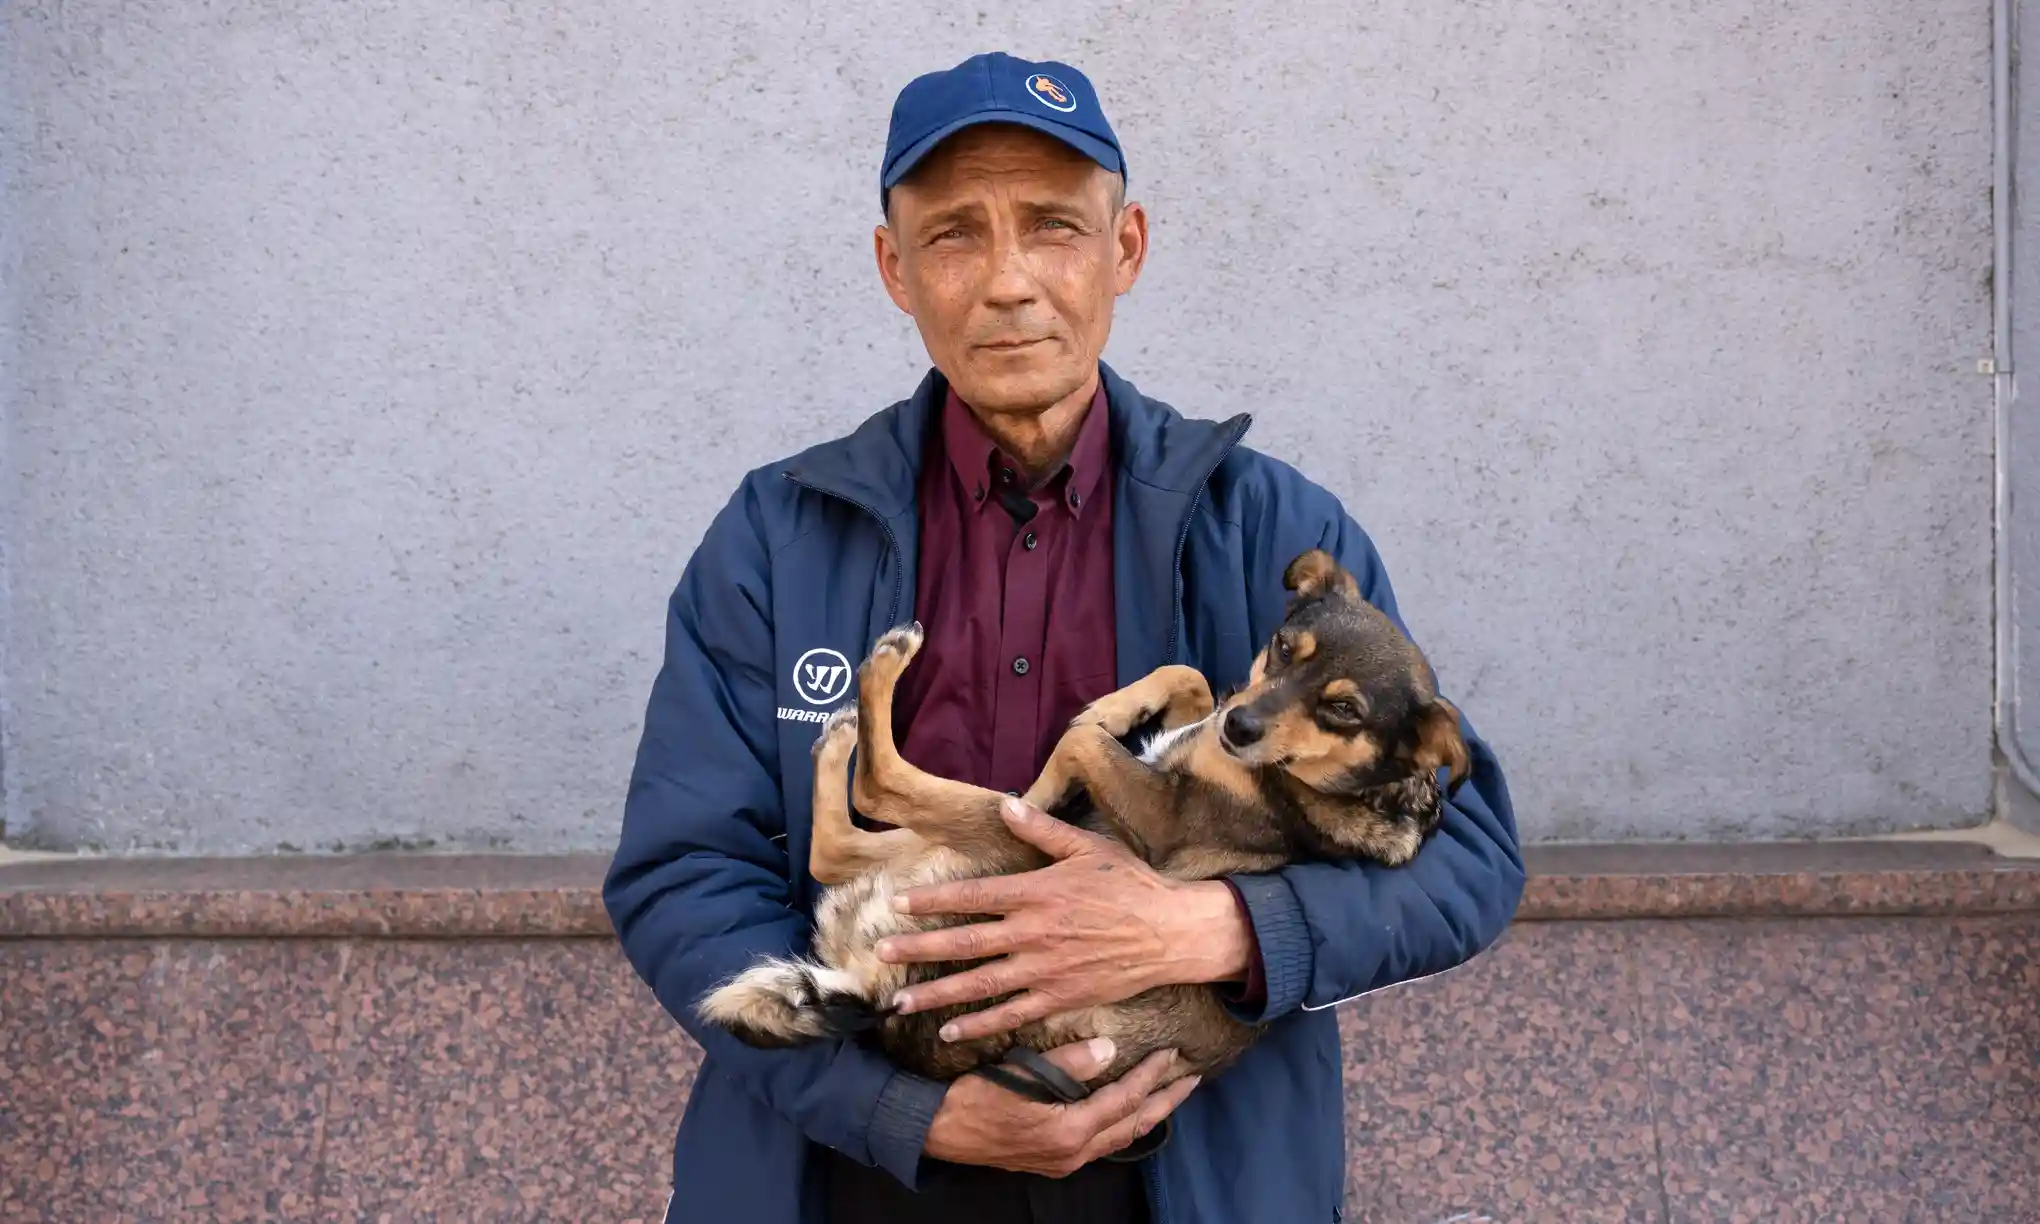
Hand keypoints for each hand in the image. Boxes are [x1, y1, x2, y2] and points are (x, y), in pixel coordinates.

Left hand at [879, 797, 1253, 1043]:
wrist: (1170, 932)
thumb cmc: (1130, 884)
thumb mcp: (1087, 848)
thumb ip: (1043, 831)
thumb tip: (1005, 806)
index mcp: (1036, 892)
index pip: (973, 896)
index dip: (933, 900)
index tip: (898, 904)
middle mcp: (1033, 933)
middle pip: (965, 943)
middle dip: (919, 949)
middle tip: (881, 954)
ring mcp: (1045, 970)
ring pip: (980, 984)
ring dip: (938, 993)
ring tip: (900, 1002)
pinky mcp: (1060, 998)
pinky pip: (1012, 1014)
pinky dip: (979, 1026)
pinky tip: (950, 1032)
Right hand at [924, 1037, 1199, 1175]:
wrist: (939, 1131)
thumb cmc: (975, 1096)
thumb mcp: (1021, 1072)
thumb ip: (1068, 1062)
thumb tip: (1110, 1049)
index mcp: (1068, 1130)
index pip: (1125, 1099)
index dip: (1152, 1075)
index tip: (1173, 1053)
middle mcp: (1073, 1153)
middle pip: (1133, 1126)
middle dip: (1165, 1102)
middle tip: (1192, 1079)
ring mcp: (1063, 1162)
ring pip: (1120, 1139)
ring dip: (1147, 1114)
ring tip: (1168, 1094)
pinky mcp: (1053, 1160)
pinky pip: (1102, 1145)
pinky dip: (1122, 1126)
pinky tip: (1126, 1112)